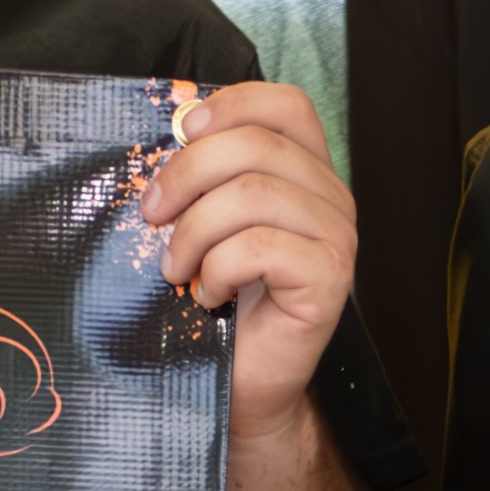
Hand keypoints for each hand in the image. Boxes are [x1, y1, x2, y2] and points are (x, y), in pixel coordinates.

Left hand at [153, 83, 357, 427]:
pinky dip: (218, 268)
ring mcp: (337, 238)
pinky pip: (261, 246)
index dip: (233, 104)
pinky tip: (208, 296)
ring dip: (194, 231)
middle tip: (152, 217)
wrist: (244, 386)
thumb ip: (206, 179)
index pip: (286, 105)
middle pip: (256, 146)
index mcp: (306, 174)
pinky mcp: (329, 279)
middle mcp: (331, 198)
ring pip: (253, 194)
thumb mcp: (209, 225)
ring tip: (174, 268)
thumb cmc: (222, 305)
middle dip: (187, 174)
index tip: (183, 131)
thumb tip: (170, 136)